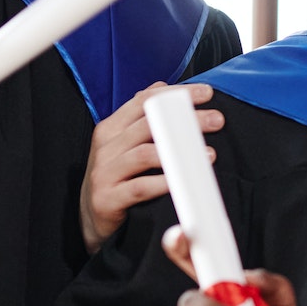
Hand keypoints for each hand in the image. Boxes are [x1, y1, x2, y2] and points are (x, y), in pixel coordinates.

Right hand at [80, 82, 221, 252]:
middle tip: (217, 119)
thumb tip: (161, 86)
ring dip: (178, 152)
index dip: (176, 94)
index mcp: (111, 129)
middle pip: (148, 125)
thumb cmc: (114, 178)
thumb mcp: (122, 144)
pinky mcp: (107, 199)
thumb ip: (140, 117)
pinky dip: (163, 182)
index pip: (144, 102)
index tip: (206, 93)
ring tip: (209, 154)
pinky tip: (183, 181)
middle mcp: (106, 147)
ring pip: (143, 154)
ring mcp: (104, 172)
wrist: (89, 219)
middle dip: (186, 120)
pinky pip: (139, 187)